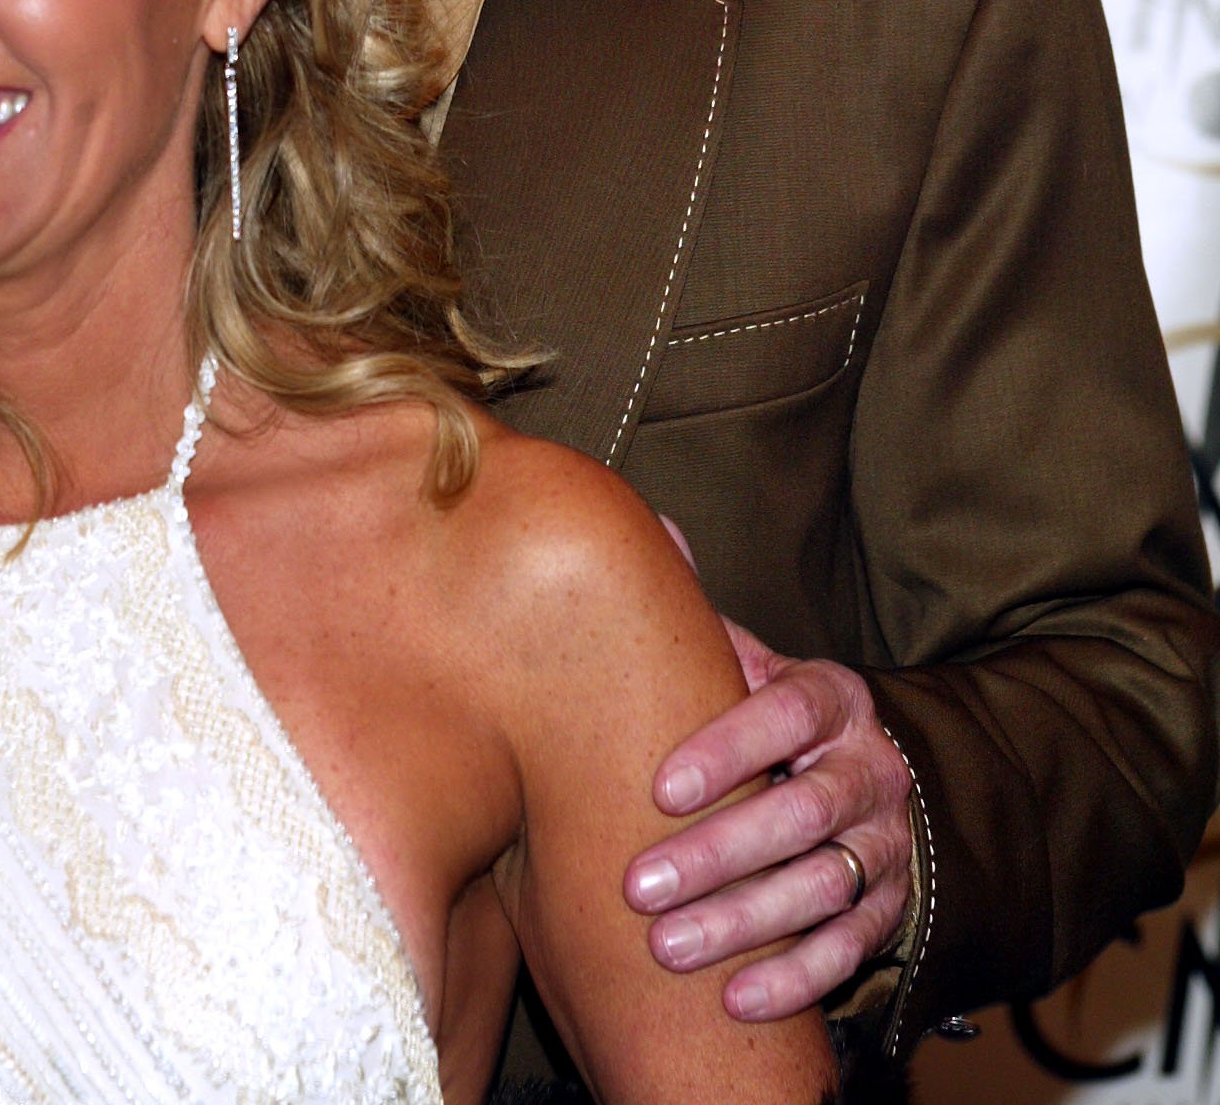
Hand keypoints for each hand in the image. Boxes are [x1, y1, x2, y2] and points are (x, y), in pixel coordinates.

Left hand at [623, 618, 914, 1020]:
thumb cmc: (773, 719)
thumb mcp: (748, 662)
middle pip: (803, 812)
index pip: (787, 712)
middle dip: (719, 854)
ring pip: (824, 886)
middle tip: (639, 887)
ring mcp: (886, 843)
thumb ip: (701, 617)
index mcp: (832, 697)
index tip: (659, 787)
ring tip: (667, 949)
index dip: (727, 749)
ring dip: (744, 922)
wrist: (863, 777)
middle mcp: (870, 768)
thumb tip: (653, 526)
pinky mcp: (890, 909)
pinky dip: (795, 978)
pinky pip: (850, 950)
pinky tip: (736, 1001)